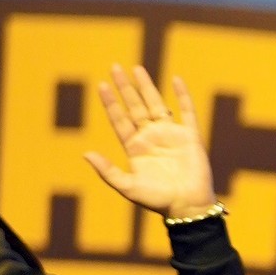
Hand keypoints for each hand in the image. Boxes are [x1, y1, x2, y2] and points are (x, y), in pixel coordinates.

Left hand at [84, 66, 214, 219]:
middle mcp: (151, 137)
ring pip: (156, 104)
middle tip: (115, 68)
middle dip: (125, 88)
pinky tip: (175, 79)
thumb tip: (85, 153)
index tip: (102, 85)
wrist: (188, 206)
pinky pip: (187, 111)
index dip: (110, 103)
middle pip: (135, 106)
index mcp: (135, 148)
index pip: (119, 119)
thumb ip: (107, 171)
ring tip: (136, 68)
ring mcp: (171, 134)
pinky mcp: (190, 136)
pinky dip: (182, 95)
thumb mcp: (128, 187)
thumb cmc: (158, 200)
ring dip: (146, 87)